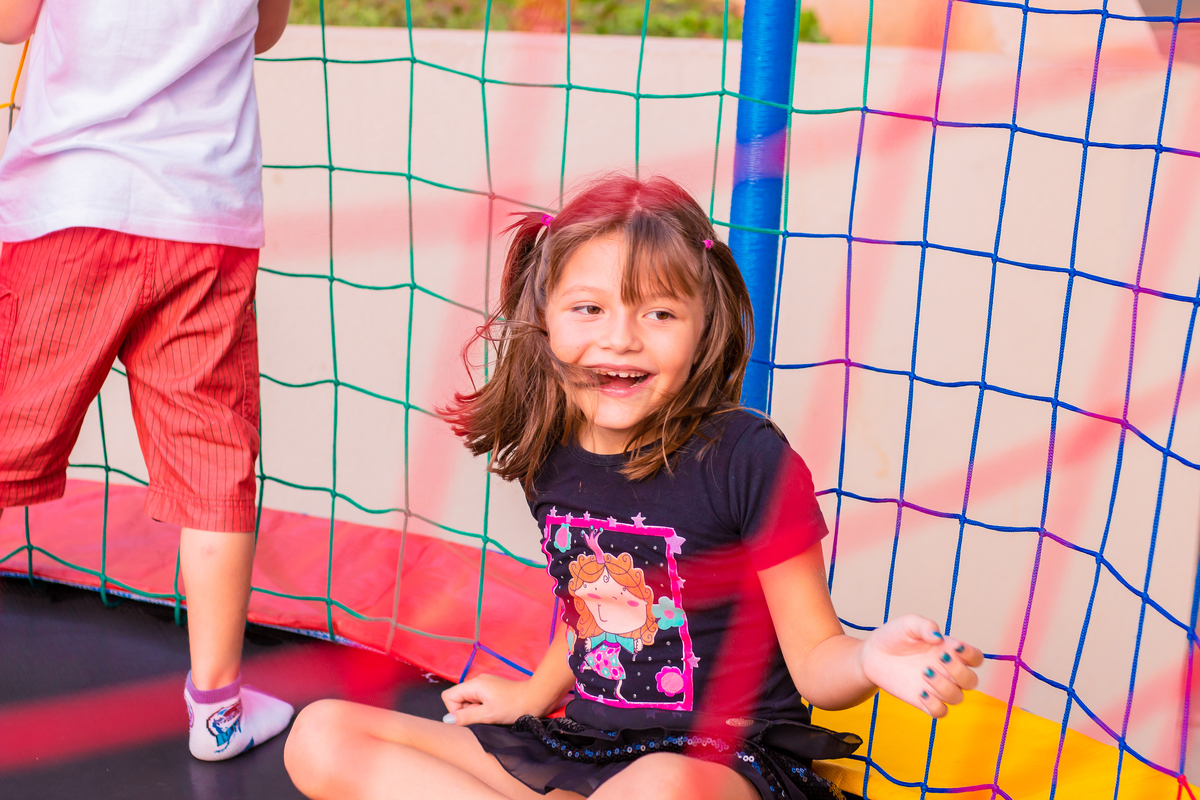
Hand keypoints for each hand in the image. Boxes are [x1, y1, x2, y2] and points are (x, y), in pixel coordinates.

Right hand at [441, 674, 551, 726]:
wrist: (537, 698)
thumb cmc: (514, 706)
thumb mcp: (488, 714)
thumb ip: (466, 716)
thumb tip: (447, 720)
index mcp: (474, 684)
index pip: (449, 696)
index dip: (454, 710)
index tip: (471, 716)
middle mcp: (477, 681)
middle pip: (458, 698)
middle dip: (466, 711)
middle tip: (484, 716)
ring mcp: (485, 684)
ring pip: (468, 700)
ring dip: (476, 711)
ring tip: (491, 714)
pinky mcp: (492, 688)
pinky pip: (478, 700)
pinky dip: (483, 708)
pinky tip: (495, 711)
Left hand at [859, 615, 983, 717]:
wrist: (872, 654)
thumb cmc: (894, 636)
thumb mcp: (907, 624)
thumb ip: (924, 625)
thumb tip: (938, 637)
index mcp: (949, 651)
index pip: (975, 658)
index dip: (972, 655)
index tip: (955, 647)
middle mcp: (947, 672)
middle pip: (972, 681)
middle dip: (960, 672)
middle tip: (940, 659)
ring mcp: (936, 687)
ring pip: (958, 698)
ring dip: (946, 687)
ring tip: (924, 673)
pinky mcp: (923, 701)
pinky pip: (941, 712)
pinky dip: (935, 706)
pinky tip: (920, 692)